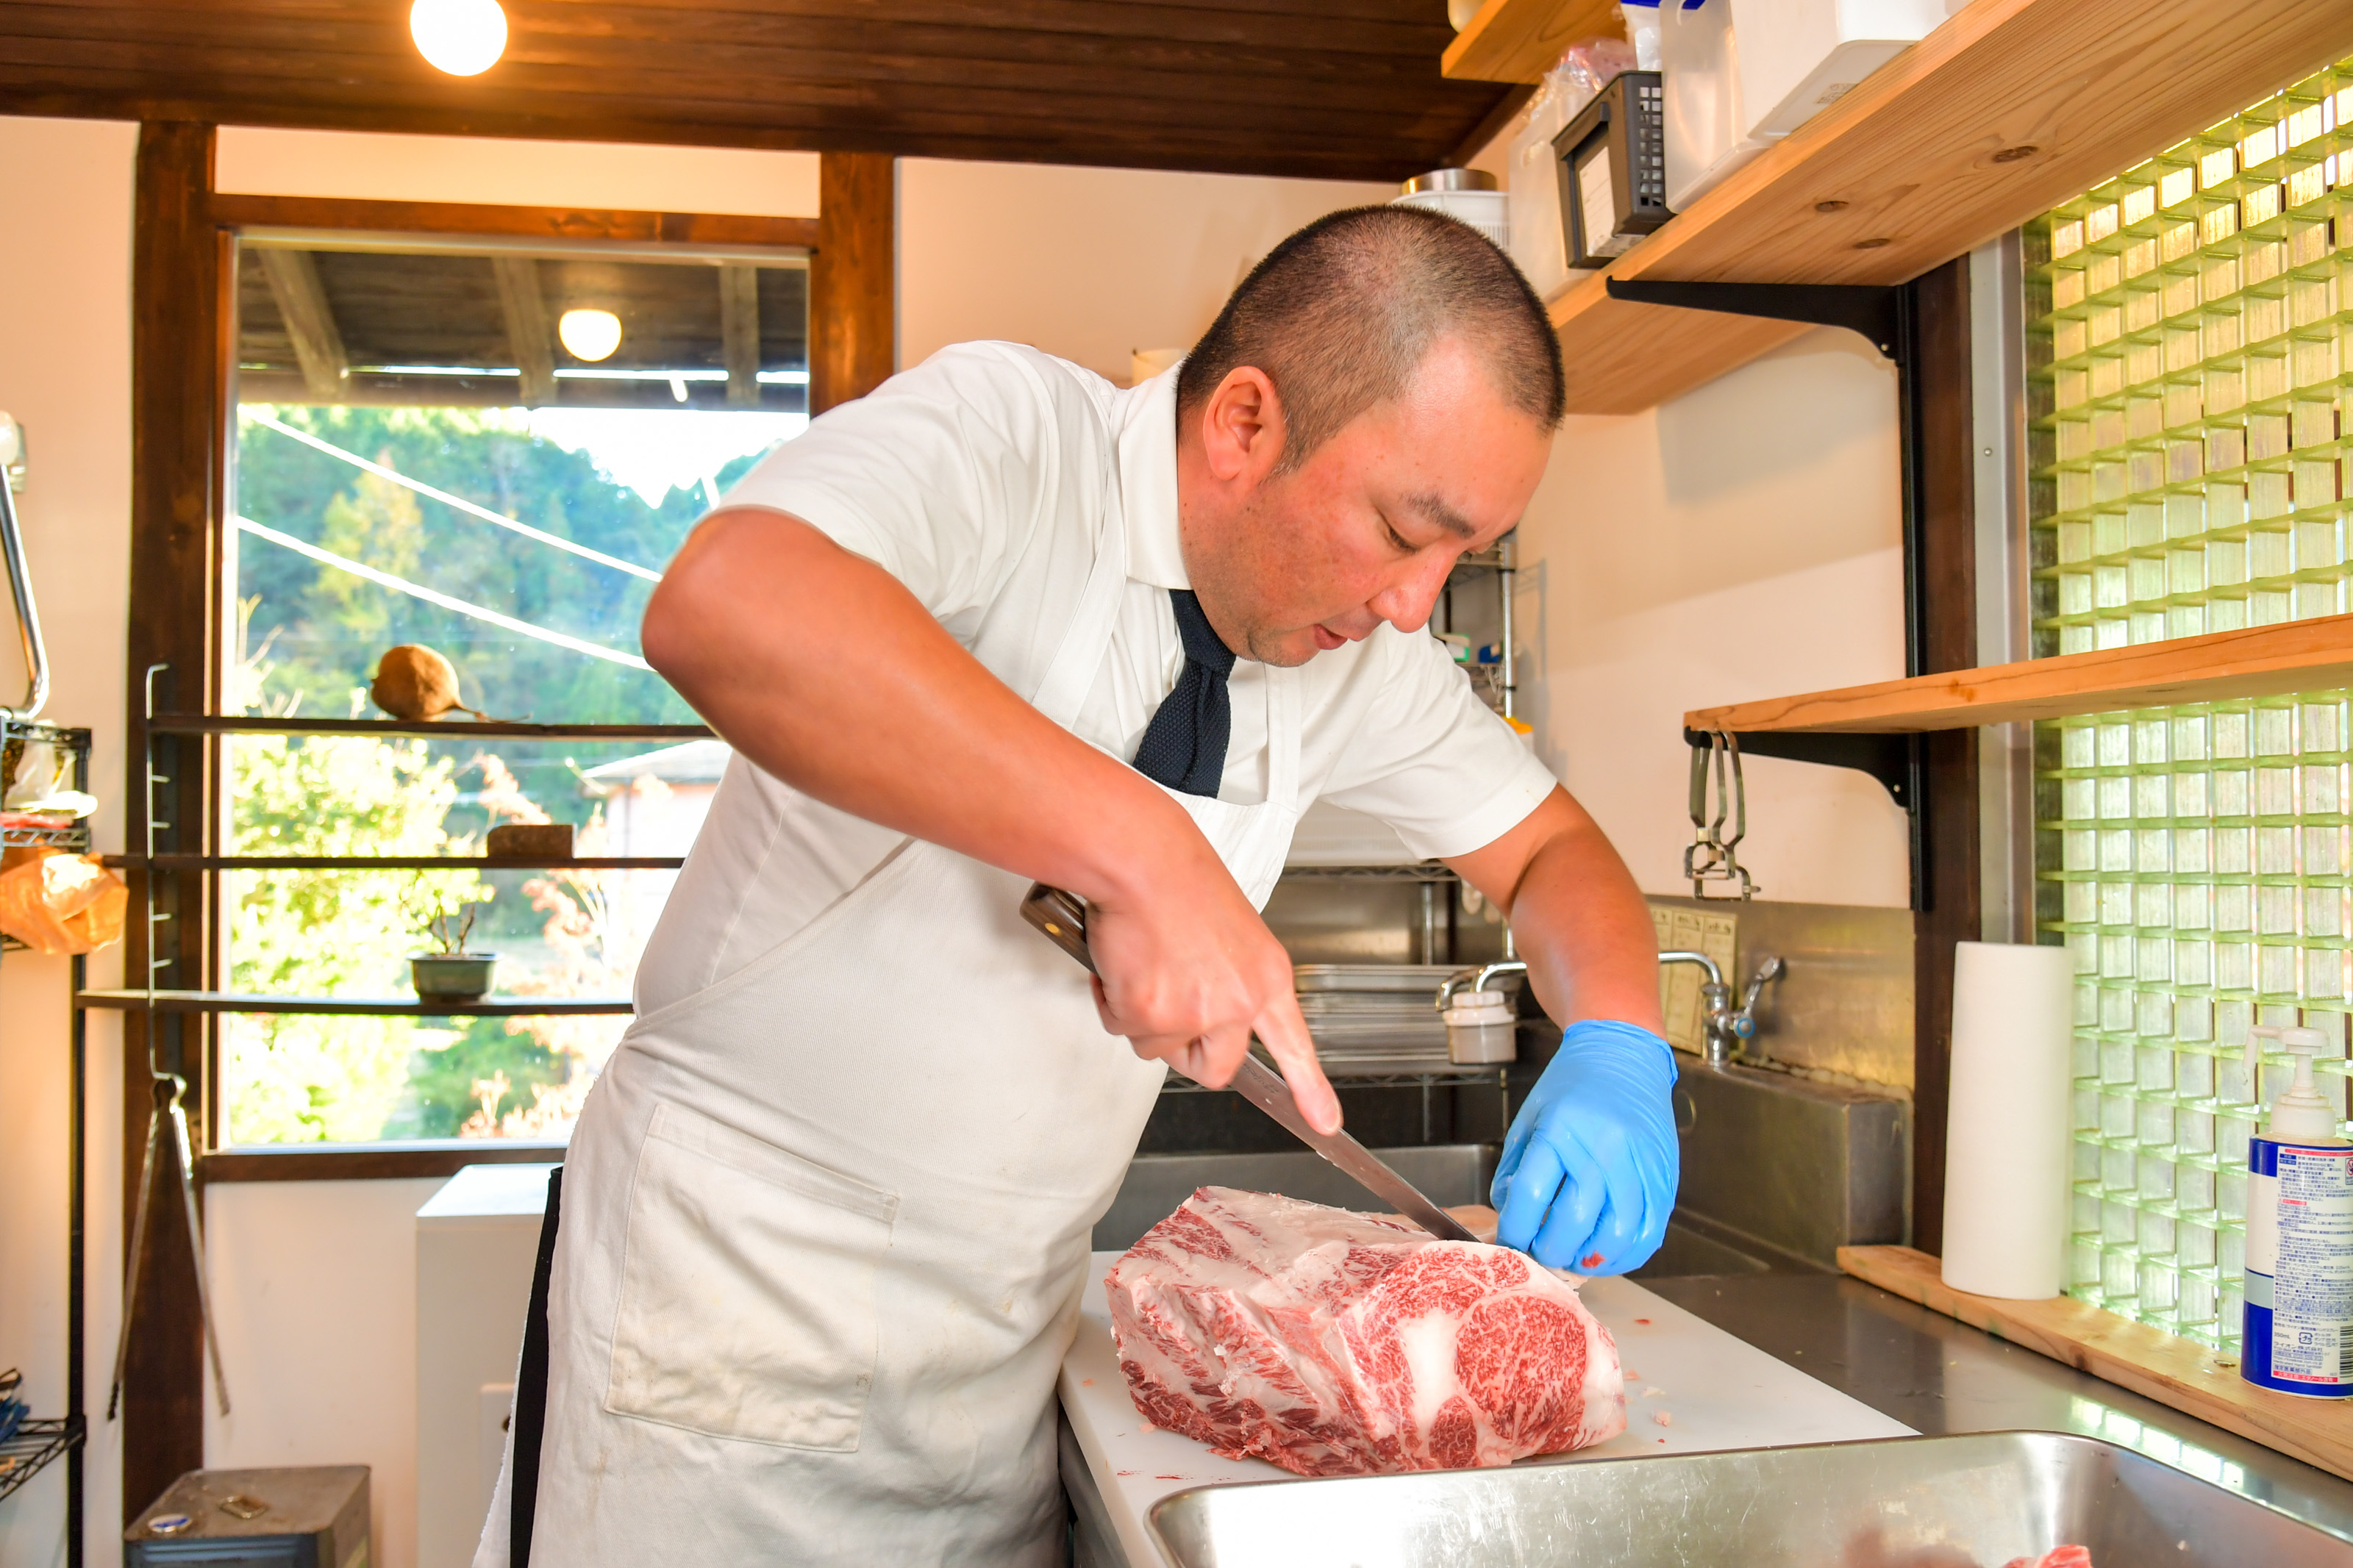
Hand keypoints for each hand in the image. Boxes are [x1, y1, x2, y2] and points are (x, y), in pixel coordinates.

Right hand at [1083, 843, 1340, 1135]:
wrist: (1143, 860)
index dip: (1311, 1088)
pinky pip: (1122, 1028)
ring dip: (1142, 1017)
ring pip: (1158, 1048)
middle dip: (1185, 1052)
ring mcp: (1194, 1013)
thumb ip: (1227, 980)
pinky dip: (1112, 1000)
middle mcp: (1238, 1002)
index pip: (1294, 1044)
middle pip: (1214, 1068)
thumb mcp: (1230, 932)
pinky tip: (1123, 961)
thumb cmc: (1179, 882)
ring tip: (1144, 964)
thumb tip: (1203, 1013)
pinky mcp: (1150, 1014)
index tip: (1325, 1122)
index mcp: (1267, 978)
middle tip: (1167, 1013)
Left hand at [1492, 1019, 1676, 1273]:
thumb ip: (1515, 1172)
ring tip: (1572, 1258)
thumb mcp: (1529, 1120)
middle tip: (1540, 1253)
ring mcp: (1639, 1163)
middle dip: (1549, 1251)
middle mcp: (1603, 1147)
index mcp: (1561, 1129)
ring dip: (1588, 1260)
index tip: (1510, 1242)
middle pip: (1573, 1223)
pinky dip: (1626, 1254)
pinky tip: (1606, 1255)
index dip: (1516, 1231)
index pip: (1532, 1197)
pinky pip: (1649, 1232)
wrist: (1623, 1054)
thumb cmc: (1571, 1086)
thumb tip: (1513, 1222)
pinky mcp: (1664, 1176)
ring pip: (1615, 1236)